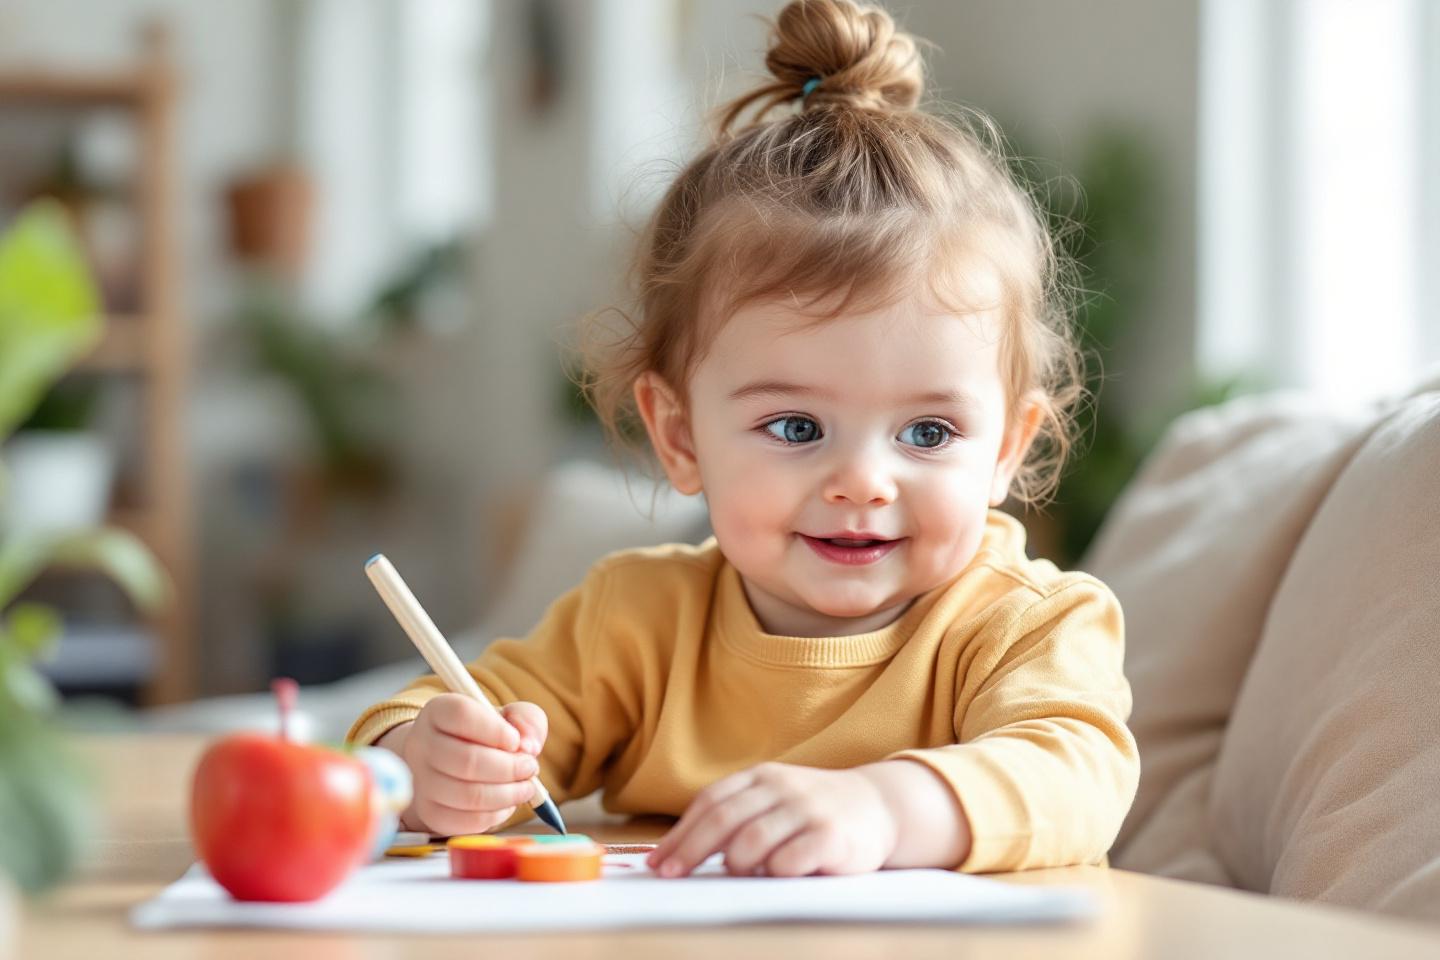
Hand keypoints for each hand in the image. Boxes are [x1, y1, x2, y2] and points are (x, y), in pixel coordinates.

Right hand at [376, 694, 547, 835]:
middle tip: (530, 767)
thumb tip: (529, 745)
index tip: (516, 741)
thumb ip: (527, 720)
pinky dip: (496, 815)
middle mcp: (421, 744)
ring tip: (526, 787)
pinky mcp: (430, 813)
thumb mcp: (508, 717)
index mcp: (438, 712)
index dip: (495, 730)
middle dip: (510, 768)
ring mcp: (422, 782)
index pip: (461, 715)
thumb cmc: (484, 735)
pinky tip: (507, 803)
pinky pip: (466, 821)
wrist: (448, 762)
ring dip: (508, 794)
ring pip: (468, 795)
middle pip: (467, 761)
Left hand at [646, 762, 900, 877]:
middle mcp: (783, 787)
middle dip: (690, 851)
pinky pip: (788, 861)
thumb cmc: (812, 810)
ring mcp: (808, 810)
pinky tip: (773, 875)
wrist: (879, 805)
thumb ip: (736, 815)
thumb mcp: (774, 799)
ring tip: (735, 874)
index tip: (658, 862)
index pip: (711, 802)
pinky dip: (771, 873)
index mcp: (762, 776)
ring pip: (751, 842)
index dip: (680, 833)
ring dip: (734, 864)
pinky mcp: (831, 836)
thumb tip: (677, 851)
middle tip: (671, 875)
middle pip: (723, 820)